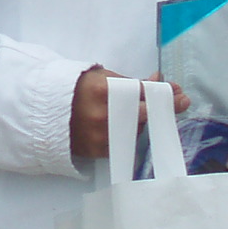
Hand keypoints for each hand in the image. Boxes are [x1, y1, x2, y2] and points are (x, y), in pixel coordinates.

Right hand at [69, 68, 189, 158]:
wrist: (44, 113)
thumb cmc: (76, 89)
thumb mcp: (101, 77)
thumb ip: (131, 81)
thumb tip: (159, 80)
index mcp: (105, 90)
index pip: (144, 92)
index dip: (164, 92)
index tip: (180, 93)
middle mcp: (106, 114)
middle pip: (147, 114)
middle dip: (165, 108)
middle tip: (182, 103)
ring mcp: (103, 135)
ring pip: (138, 130)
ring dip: (147, 122)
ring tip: (150, 113)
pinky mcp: (100, 151)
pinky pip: (126, 144)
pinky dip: (132, 135)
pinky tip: (133, 127)